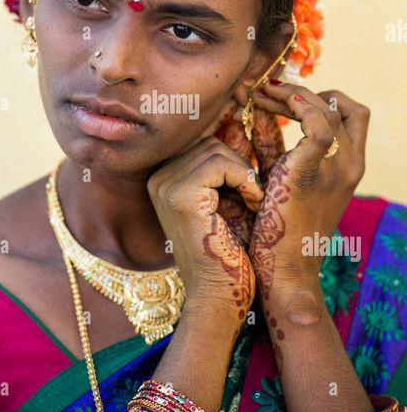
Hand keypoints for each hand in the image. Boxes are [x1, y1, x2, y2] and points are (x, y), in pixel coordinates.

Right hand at [146, 135, 263, 327]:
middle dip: (239, 164)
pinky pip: (220, 164)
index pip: (201, 139)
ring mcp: (164, 185)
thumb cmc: (230, 249)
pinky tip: (252, 203)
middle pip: (209, 140)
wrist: (220, 294)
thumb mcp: (229, 196)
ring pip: (216, 149)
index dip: (232, 148)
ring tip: (253, 201)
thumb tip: (240, 116)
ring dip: (245, 174)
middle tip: (253, 194)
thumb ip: (228, 161)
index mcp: (164, 176)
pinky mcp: (179, 196)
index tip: (251, 171)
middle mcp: (157, 177)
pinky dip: (245, 180)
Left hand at [248, 82, 369, 302]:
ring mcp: (335, 169)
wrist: (283, 271)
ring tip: (258, 92)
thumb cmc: (277, 230)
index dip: (322, 98)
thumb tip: (255, 114)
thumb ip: (275, 149)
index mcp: (347, 168)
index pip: (350, 116)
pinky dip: (296, 106)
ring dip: (292, 94)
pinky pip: (317, 125)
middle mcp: (349, 165)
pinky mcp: (311, 173)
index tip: (285, 96)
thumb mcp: (280, 180)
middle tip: (267, 90)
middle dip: (304, 92)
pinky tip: (268, 101)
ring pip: (328, 109)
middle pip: (342, 107)